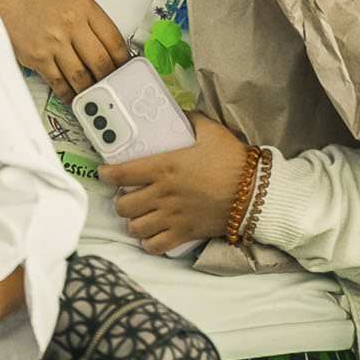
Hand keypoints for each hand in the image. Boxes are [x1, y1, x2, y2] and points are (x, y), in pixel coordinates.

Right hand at [0, 0, 129, 101]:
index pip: (115, 40)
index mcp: (84, 7)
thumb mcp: (72, 0)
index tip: (126, 69)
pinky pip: (60, 84)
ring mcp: (54, 43)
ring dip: (90, 90)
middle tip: (113, 85)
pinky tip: (74, 96)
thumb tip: (111, 51)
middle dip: (109, 78)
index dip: (124, 60)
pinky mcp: (38, 58)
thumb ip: (92, 22)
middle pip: (101, 62)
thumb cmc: (38, 1)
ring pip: (82, 77)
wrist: (4, 1)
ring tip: (95, 94)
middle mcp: (71, 24)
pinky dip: (69, 94)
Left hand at [99, 112, 248, 253]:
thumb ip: (192, 119)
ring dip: (132, 221)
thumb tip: (182, 112)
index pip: (121, 173)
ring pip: (135, 227)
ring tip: (138, 215)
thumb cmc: (233, 161)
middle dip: (119, 200)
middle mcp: (163, 194)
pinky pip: (154, 246)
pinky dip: (148, 242)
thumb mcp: (211, 131)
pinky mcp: (184, 233)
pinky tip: (151, 234)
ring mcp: (172, 216)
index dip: (106, 174)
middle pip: (123, 205)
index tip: (104, 172)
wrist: (254, 192)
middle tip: (126, 194)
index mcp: (164, 167)